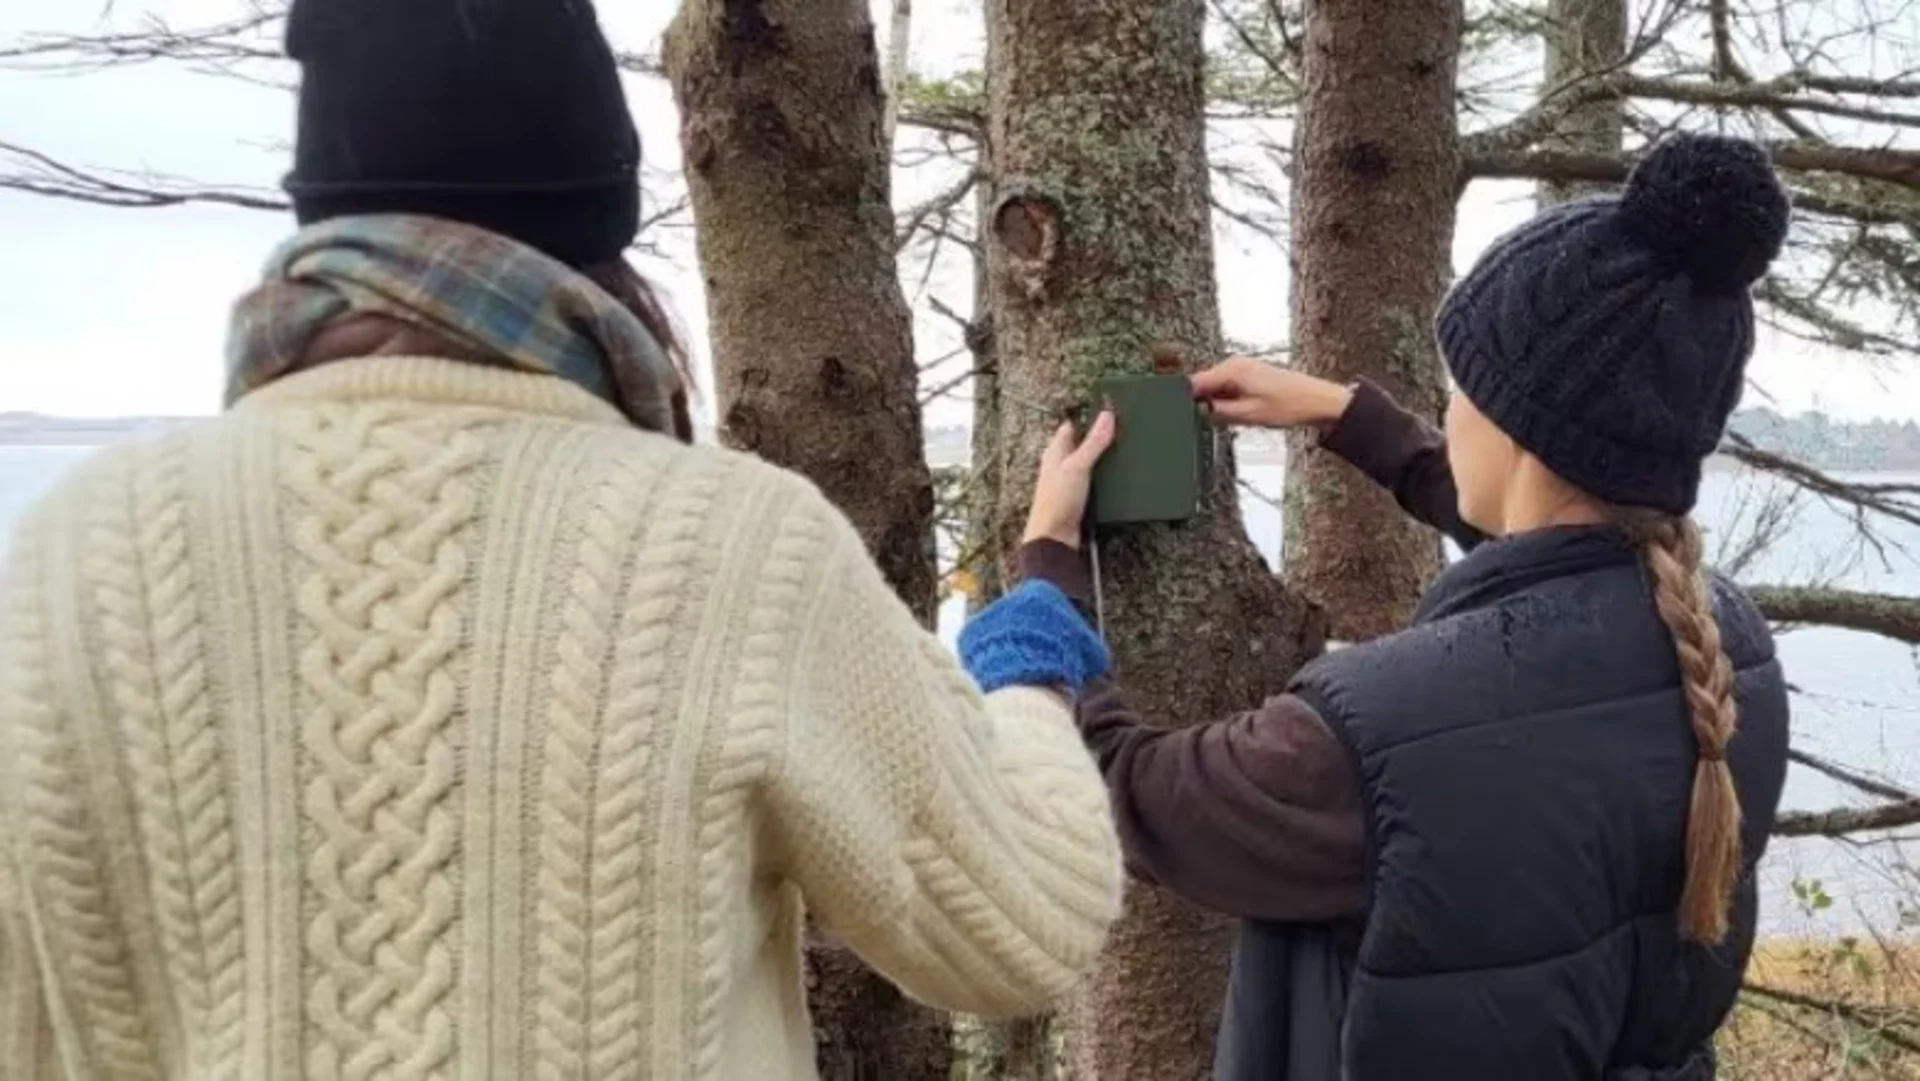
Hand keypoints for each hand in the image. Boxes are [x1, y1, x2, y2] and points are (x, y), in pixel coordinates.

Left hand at [1022, 411, 1116, 549]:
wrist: (1055, 539)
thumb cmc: (1057, 502)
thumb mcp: (1077, 467)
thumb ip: (1093, 442)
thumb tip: (1107, 416)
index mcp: (1055, 452)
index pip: (1071, 427)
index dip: (1088, 418)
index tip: (1109, 411)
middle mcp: (1061, 466)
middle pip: (1082, 445)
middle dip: (1100, 439)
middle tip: (1124, 431)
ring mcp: (1070, 483)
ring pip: (1090, 465)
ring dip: (1105, 460)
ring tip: (1127, 452)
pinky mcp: (1079, 499)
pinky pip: (1095, 483)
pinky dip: (1106, 479)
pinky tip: (1120, 479)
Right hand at [1190, 356, 1352, 429]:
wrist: (1318, 401)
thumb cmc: (1291, 405)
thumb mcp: (1248, 415)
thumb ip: (1218, 412)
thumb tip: (1199, 411)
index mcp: (1232, 369)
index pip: (1194, 383)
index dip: (1188, 401)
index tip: (1188, 417)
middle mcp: (1235, 363)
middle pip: (1205, 385)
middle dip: (1208, 404)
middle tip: (1225, 420)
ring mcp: (1244, 368)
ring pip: (1218, 389)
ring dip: (1223, 404)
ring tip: (1244, 415)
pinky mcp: (1251, 374)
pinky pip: (1231, 389)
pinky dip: (1233, 401)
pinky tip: (1249, 411)